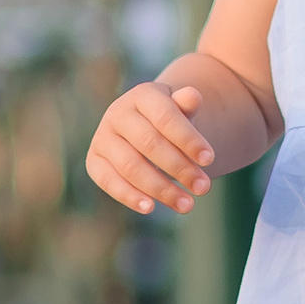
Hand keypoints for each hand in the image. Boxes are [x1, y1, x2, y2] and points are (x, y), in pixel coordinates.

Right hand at [86, 77, 214, 218]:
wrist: (146, 128)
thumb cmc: (171, 122)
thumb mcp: (182, 112)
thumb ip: (188, 106)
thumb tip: (193, 95)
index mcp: (143, 95)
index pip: (165, 116)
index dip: (188, 139)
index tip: (210, 160)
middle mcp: (118, 113)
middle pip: (149, 143)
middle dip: (179, 168)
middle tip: (204, 188)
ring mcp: (103, 137)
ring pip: (131, 166)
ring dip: (160, 188)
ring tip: (188, 205)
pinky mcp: (94, 161)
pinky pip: (108, 180)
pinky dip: (129, 196)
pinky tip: (151, 208)